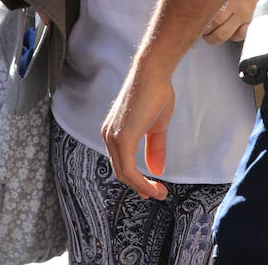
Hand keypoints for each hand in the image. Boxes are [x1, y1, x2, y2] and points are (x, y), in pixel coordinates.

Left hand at [102, 63, 174, 199]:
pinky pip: (128, 169)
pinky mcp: (121, 138)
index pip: (121, 162)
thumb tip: (157, 170)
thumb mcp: (157, 127)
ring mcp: (113, 137)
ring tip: (159, 193)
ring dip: (142, 187)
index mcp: (114, 132)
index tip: (151, 188)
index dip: (136, 178)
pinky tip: (153, 186)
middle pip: (121, 170)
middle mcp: (109, 135)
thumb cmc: (156, 93)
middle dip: (140, 186)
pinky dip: (141, 182)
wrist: (154, 74)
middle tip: (157, 193)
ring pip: (123, 173)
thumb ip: (154, 148)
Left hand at [203, 0, 267, 43]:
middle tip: (202, 31)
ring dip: (215, 37)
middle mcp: (236, 4)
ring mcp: (246, 14)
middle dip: (205, 32)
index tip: (195, 20)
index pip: (206, 12)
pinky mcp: (256, 19)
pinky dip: (234, 36)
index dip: (198, 20)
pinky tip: (231, 31)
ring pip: (224, 34)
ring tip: (213, 35)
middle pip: (213, 26)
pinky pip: (240, 35)